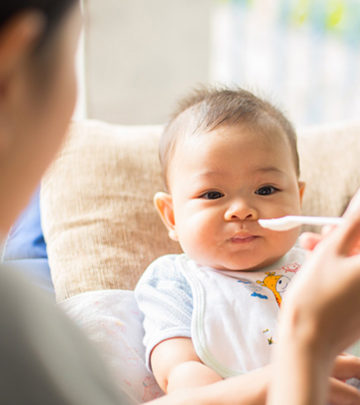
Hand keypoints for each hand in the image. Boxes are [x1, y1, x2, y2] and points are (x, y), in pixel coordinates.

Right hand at [267, 189, 359, 404]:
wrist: (306, 341)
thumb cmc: (314, 297)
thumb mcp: (329, 252)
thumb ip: (350, 225)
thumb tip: (359, 205)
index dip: (355, 224)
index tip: (344, 220)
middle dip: (345, 236)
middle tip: (322, 233)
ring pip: (357, 263)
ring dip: (338, 251)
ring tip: (310, 248)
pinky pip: (354, 278)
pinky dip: (340, 268)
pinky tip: (318, 266)